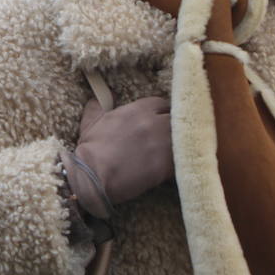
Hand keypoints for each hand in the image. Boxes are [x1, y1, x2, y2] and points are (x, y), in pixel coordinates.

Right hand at [64, 96, 172, 217]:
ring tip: (174, 152)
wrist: (94, 176)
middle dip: (173, 126)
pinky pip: (183, 160)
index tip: (160, 118)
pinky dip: (180, 163)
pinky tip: (172, 169)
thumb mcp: (90, 122)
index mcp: (137, 111)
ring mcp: (163, 144)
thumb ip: (98, 106)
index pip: (161, 103)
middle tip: (168, 136)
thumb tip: (100, 98)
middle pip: (176, 119)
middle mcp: (154, 123)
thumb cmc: (91, 150)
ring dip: (179, 144)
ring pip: (183, 139)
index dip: (161, 111)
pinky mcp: (168, 165)